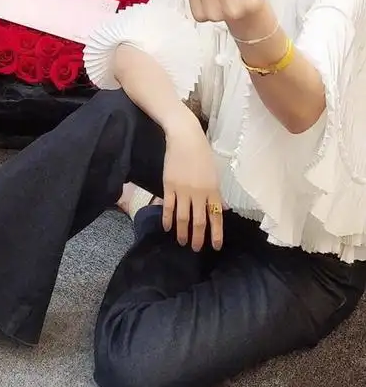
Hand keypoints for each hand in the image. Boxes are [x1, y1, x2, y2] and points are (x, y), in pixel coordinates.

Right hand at [162, 107, 222, 251]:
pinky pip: (168, 207)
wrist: (185, 137)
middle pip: (199, 221)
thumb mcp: (214, 173)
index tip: (216, 246)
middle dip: (198, 237)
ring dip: (182, 232)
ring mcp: (183, 190)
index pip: (216, 216)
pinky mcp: (169, 186)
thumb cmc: (202, 153)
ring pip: (182, 217)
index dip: (216, 233)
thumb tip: (220, 209)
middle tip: (196, 249)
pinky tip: (166, 227)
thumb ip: (215, 192)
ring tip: (182, 242)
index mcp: (213, 189)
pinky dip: (167, 219)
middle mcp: (199, 193)